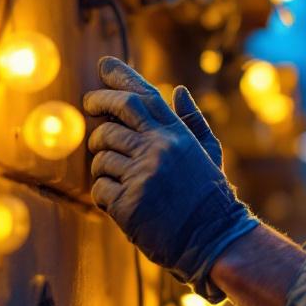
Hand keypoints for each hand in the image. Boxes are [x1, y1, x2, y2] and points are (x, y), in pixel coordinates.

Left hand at [83, 57, 257, 300]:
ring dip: (103, 165)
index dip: (121, 78)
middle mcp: (159, 149)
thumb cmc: (209, 197)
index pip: (143, 97)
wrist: (214, 239)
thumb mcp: (208, 155)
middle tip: (91, 109)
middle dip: (98, 107)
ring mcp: (143, 175)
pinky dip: (104, 194)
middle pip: (115, 116)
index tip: (104, 67)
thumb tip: (179, 90)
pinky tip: (120, 202)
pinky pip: (99, 187)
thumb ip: (193, 123)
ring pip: (101, 156)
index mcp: (177, 136)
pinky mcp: (128, 202)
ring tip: (119, 177)